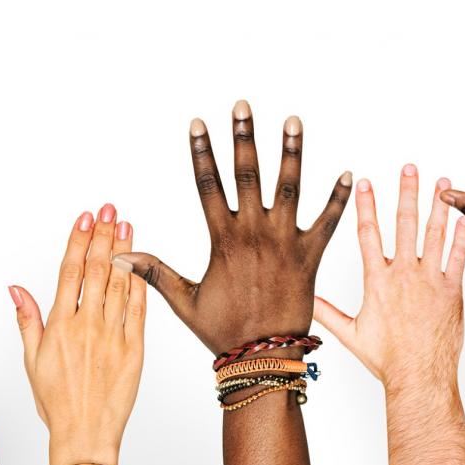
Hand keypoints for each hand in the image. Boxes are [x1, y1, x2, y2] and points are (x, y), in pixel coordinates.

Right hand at [9, 205, 145, 464]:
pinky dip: (139, 284)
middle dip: (103, 235)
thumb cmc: (56, 402)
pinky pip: (139, 310)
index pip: (70, 272)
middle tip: (110, 208)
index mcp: (60, 327)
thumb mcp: (32, 360)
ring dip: (123, 251)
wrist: (85, 434)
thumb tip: (16, 287)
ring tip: (126, 224)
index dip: (79, 241)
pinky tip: (140, 263)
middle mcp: (87, 327)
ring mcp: (113, 337)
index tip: (86, 217)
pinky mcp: (135, 350)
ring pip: (119, 284)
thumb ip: (27, 319)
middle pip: (97, 270)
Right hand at [115, 101, 351, 354]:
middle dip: (244, 138)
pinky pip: (328, 223)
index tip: (199, 123)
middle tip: (243, 106)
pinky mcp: (310, 257)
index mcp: (223, 241)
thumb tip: (117, 257)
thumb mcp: (185, 301)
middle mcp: (254, 235)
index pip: (209, 186)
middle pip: (248, 175)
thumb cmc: (224, 332)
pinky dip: (337, 199)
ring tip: (293, 120)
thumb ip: (155, 272)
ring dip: (291, 152)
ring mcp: (284, 243)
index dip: (202, 153)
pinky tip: (347, 172)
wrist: (263, 358)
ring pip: (289, 188)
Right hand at [314, 166, 464, 391]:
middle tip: (410, 167)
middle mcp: (404, 275)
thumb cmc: (386, 360)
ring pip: (435, 234)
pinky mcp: (452, 291)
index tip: (363, 182)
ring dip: (438, 205)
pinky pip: (458, 258)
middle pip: (404, 224)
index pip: (368, 233)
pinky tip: (464, 217)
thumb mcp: (351, 334)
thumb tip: (305, 301)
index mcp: (377, 281)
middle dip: (407, 192)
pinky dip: (462, 236)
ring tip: (443, 182)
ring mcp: (430, 281)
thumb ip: (328, 313)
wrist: (419, 376)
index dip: (365, 205)